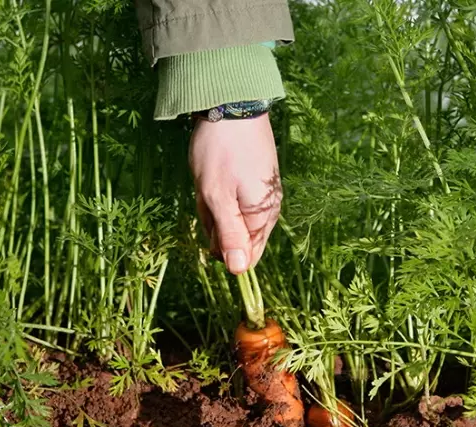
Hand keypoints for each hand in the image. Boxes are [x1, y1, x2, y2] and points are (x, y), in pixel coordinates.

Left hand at [189, 114, 281, 273]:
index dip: (221, 246)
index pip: (245, 257)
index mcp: (262, 217)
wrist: (233, 106)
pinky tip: (214, 174)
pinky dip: (219, 192)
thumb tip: (239, 272)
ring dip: (214, 206)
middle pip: (236, 237)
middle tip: (207, 194)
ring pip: (232, 217)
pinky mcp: (256, 181)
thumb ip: (229, 235)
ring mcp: (263, 195)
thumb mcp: (217, 196)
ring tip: (209, 180)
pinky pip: (234, 200)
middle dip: (215, 222)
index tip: (209, 220)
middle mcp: (268, 210)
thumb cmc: (221, 152)